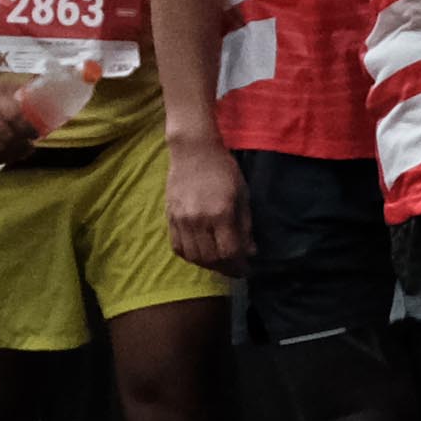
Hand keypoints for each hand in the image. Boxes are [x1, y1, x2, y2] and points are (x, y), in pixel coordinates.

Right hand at [0, 75, 38, 172]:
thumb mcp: (1, 86)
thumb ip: (19, 94)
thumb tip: (45, 101)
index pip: (15, 117)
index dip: (28, 129)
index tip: (36, 133)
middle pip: (8, 136)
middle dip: (23, 145)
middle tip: (30, 146)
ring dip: (13, 155)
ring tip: (22, 154)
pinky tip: (5, 159)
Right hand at [162, 129, 244, 271]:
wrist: (193, 152)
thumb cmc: (224, 171)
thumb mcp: (243, 196)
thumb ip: (245, 226)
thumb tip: (250, 251)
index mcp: (220, 213)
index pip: (229, 252)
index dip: (239, 265)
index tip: (246, 269)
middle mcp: (198, 220)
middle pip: (211, 258)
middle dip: (226, 268)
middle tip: (235, 269)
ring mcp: (181, 220)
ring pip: (193, 256)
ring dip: (208, 264)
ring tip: (220, 262)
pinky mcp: (169, 218)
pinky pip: (178, 247)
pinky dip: (191, 256)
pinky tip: (201, 254)